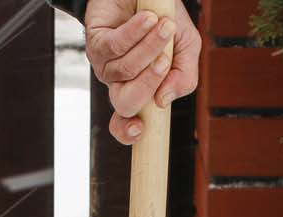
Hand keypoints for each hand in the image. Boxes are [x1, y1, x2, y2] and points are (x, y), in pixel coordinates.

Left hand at [83, 0, 200, 145]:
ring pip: (124, 70)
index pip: (125, 122)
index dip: (127, 132)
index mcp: (140, 88)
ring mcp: (104, 62)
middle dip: (147, 84)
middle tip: (164, 60)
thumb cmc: (166, 18)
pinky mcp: (95, 40)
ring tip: (164, 25)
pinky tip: (148, 18)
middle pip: (124, 103)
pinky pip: (114, 46)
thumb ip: (185, 76)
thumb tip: (164, 101)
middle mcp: (119, 80)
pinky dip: (135, 32)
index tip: (140, 130)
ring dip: (149, 48)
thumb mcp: (186, 47)